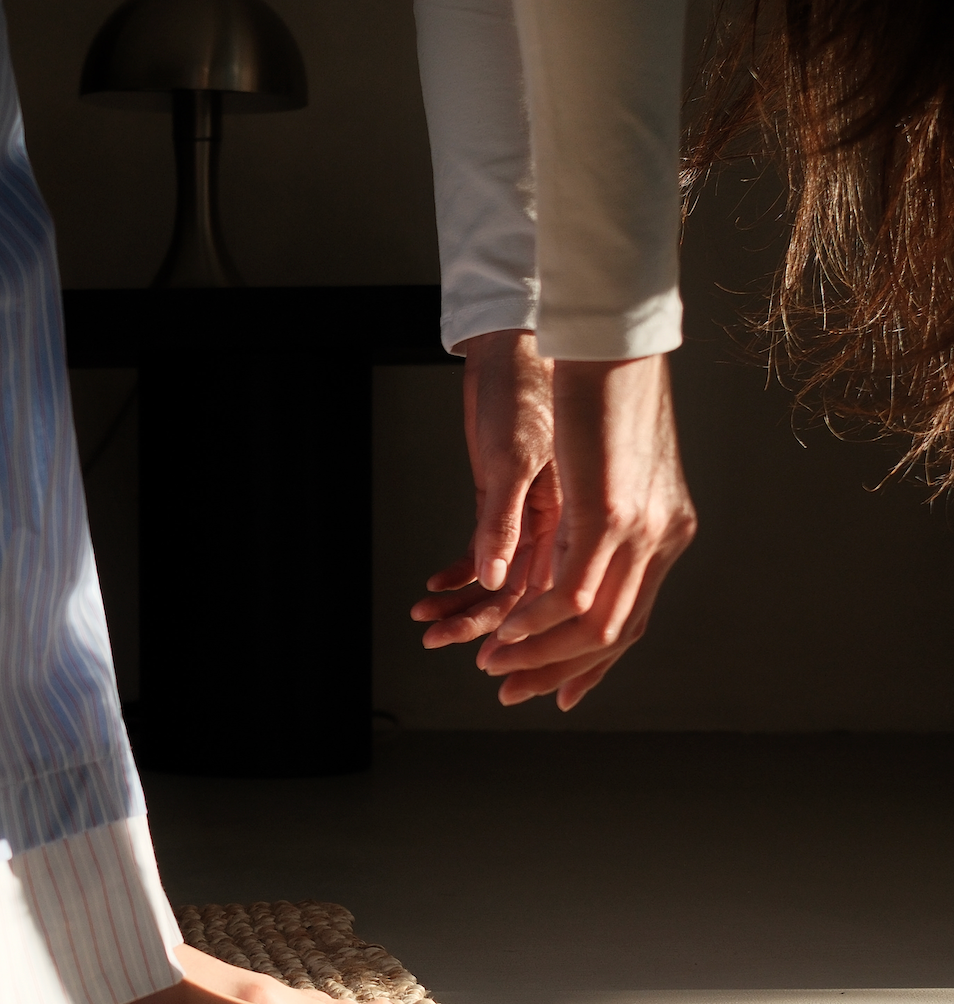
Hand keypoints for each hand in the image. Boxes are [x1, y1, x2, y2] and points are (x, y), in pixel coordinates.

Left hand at [410, 328, 560, 647]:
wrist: (518, 343)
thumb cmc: (527, 387)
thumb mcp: (511, 457)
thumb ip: (503, 521)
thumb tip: (492, 581)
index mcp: (578, 521)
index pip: (554, 599)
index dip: (522, 635)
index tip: (489, 660)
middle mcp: (562, 525)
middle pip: (526, 599)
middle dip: (484, 629)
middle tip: (438, 642)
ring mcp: (536, 515)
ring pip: (503, 580)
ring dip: (465, 604)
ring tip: (426, 620)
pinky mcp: (508, 498)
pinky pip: (488, 550)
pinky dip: (460, 571)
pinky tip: (434, 586)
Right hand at [478, 354, 694, 710]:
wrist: (614, 340)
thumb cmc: (607, 390)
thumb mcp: (607, 465)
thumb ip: (598, 515)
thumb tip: (582, 544)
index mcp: (666, 530)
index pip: (631, 619)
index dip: (588, 665)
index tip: (551, 693)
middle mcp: (663, 538)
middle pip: (613, 634)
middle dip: (555, 671)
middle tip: (509, 691)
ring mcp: (640, 529)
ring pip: (593, 623)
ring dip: (537, 652)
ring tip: (493, 664)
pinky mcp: (609, 514)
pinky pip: (571, 590)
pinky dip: (534, 620)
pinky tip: (503, 629)